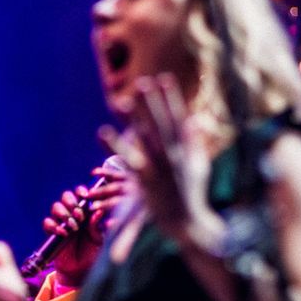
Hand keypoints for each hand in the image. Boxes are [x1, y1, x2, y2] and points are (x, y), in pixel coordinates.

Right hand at [43, 166, 129, 285]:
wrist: (80, 271)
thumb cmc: (93, 254)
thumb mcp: (99, 240)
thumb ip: (98, 226)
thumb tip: (98, 211)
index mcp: (86, 212)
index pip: (81, 194)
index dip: (81, 191)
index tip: (85, 195)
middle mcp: (72, 214)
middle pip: (66, 196)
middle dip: (72, 203)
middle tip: (80, 216)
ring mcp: (61, 223)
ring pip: (56, 207)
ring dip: (64, 214)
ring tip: (74, 226)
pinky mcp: (51, 233)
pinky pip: (47, 222)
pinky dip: (54, 226)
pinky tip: (64, 234)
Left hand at [102, 74, 221, 249]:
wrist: (189, 222)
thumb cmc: (193, 193)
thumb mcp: (199, 165)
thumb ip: (195, 141)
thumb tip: (195, 118)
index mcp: (186, 149)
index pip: (178, 118)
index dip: (171, 98)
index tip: (164, 79)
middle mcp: (174, 155)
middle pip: (161, 123)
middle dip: (152, 103)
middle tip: (143, 82)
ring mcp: (160, 167)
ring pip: (145, 138)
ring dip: (133, 119)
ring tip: (120, 102)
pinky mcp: (146, 180)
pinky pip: (128, 159)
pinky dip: (114, 146)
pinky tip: (102, 132)